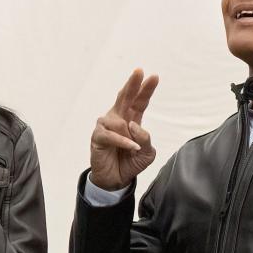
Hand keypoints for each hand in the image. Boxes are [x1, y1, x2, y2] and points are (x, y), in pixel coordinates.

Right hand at [89, 69, 158, 190]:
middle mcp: (118, 119)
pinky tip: (132, 148)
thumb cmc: (130, 163)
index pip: (139, 101)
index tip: (154, 77)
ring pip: (120, 121)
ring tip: (133, 149)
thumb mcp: (147, 153)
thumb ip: (146, 138)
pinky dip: (123, 142)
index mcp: (132, 119)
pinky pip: (111, 135)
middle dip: (133, 84)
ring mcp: (106, 126)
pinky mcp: (98, 136)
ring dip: (130, 136)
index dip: (146, 89)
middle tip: (139, 71)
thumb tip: (134, 125)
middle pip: (125, 97)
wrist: (116, 181)